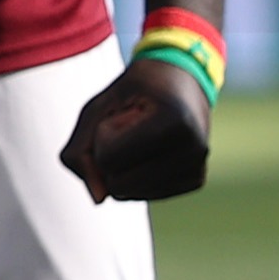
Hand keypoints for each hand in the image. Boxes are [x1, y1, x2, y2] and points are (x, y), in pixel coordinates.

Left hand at [59, 55, 211, 202]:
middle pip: (117, 184)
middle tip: (130, 126)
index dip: (100, 135)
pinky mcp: (196, 180)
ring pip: (129, 194)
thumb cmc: (132, 93)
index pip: (107, 159)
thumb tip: (98, 198)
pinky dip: (134, 176)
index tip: (123, 111)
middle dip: (108, 157)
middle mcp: (194, 149)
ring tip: (141, 137)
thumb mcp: (96, 108)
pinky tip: (150, 151)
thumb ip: (80, 151)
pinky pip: (144, 195)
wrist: (179, 81)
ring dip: (121, 168)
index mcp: (174, 122)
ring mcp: (198, 167)